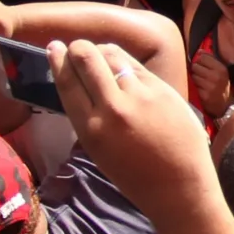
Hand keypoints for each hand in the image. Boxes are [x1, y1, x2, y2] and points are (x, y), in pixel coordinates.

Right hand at [47, 40, 215, 216]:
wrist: (179, 186)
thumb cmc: (136, 175)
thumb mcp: (99, 151)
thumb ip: (88, 117)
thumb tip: (80, 83)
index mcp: (91, 129)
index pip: (67, 82)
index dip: (57, 60)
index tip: (53, 48)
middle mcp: (112, 108)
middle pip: (87, 58)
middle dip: (78, 48)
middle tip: (76, 48)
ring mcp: (139, 96)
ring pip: (112, 55)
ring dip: (101, 51)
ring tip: (99, 55)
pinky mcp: (162, 89)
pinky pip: (136, 65)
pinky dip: (124, 61)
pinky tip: (121, 63)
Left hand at [189, 44, 233, 119]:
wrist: (223, 104)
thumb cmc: (220, 84)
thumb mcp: (220, 70)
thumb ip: (210, 59)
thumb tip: (199, 51)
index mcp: (221, 68)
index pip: (202, 57)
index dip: (199, 61)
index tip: (202, 65)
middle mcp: (217, 77)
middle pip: (195, 66)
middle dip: (196, 70)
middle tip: (200, 75)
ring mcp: (210, 87)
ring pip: (193, 76)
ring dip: (195, 79)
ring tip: (201, 83)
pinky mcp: (204, 96)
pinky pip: (193, 86)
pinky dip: (195, 87)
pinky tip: (200, 90)